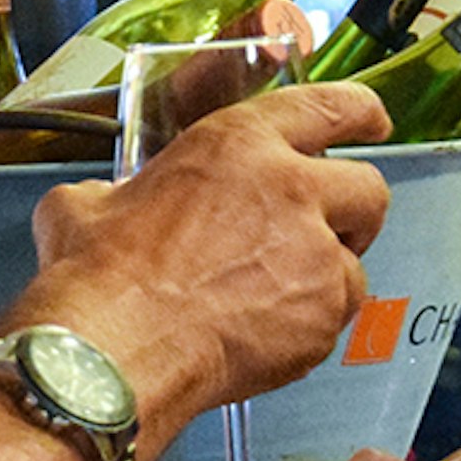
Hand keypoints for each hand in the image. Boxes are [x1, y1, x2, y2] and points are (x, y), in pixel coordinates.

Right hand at [15, 80, 391, 435]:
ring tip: (270, 301)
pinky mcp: (321, 318)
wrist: (113, 353)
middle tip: (323, 232)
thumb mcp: (87, 204)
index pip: (328, 107)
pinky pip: (335, 320)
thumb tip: (108, 205)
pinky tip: (261, 337)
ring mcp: (315, 257)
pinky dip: (308, 329)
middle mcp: (291, 190)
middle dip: (355, 212)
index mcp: (238, 144)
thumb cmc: (99, 280)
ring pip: (355, 265)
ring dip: (325, 280)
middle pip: (368, 188)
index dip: (360, 113)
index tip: (372, 120)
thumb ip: (122, 193)